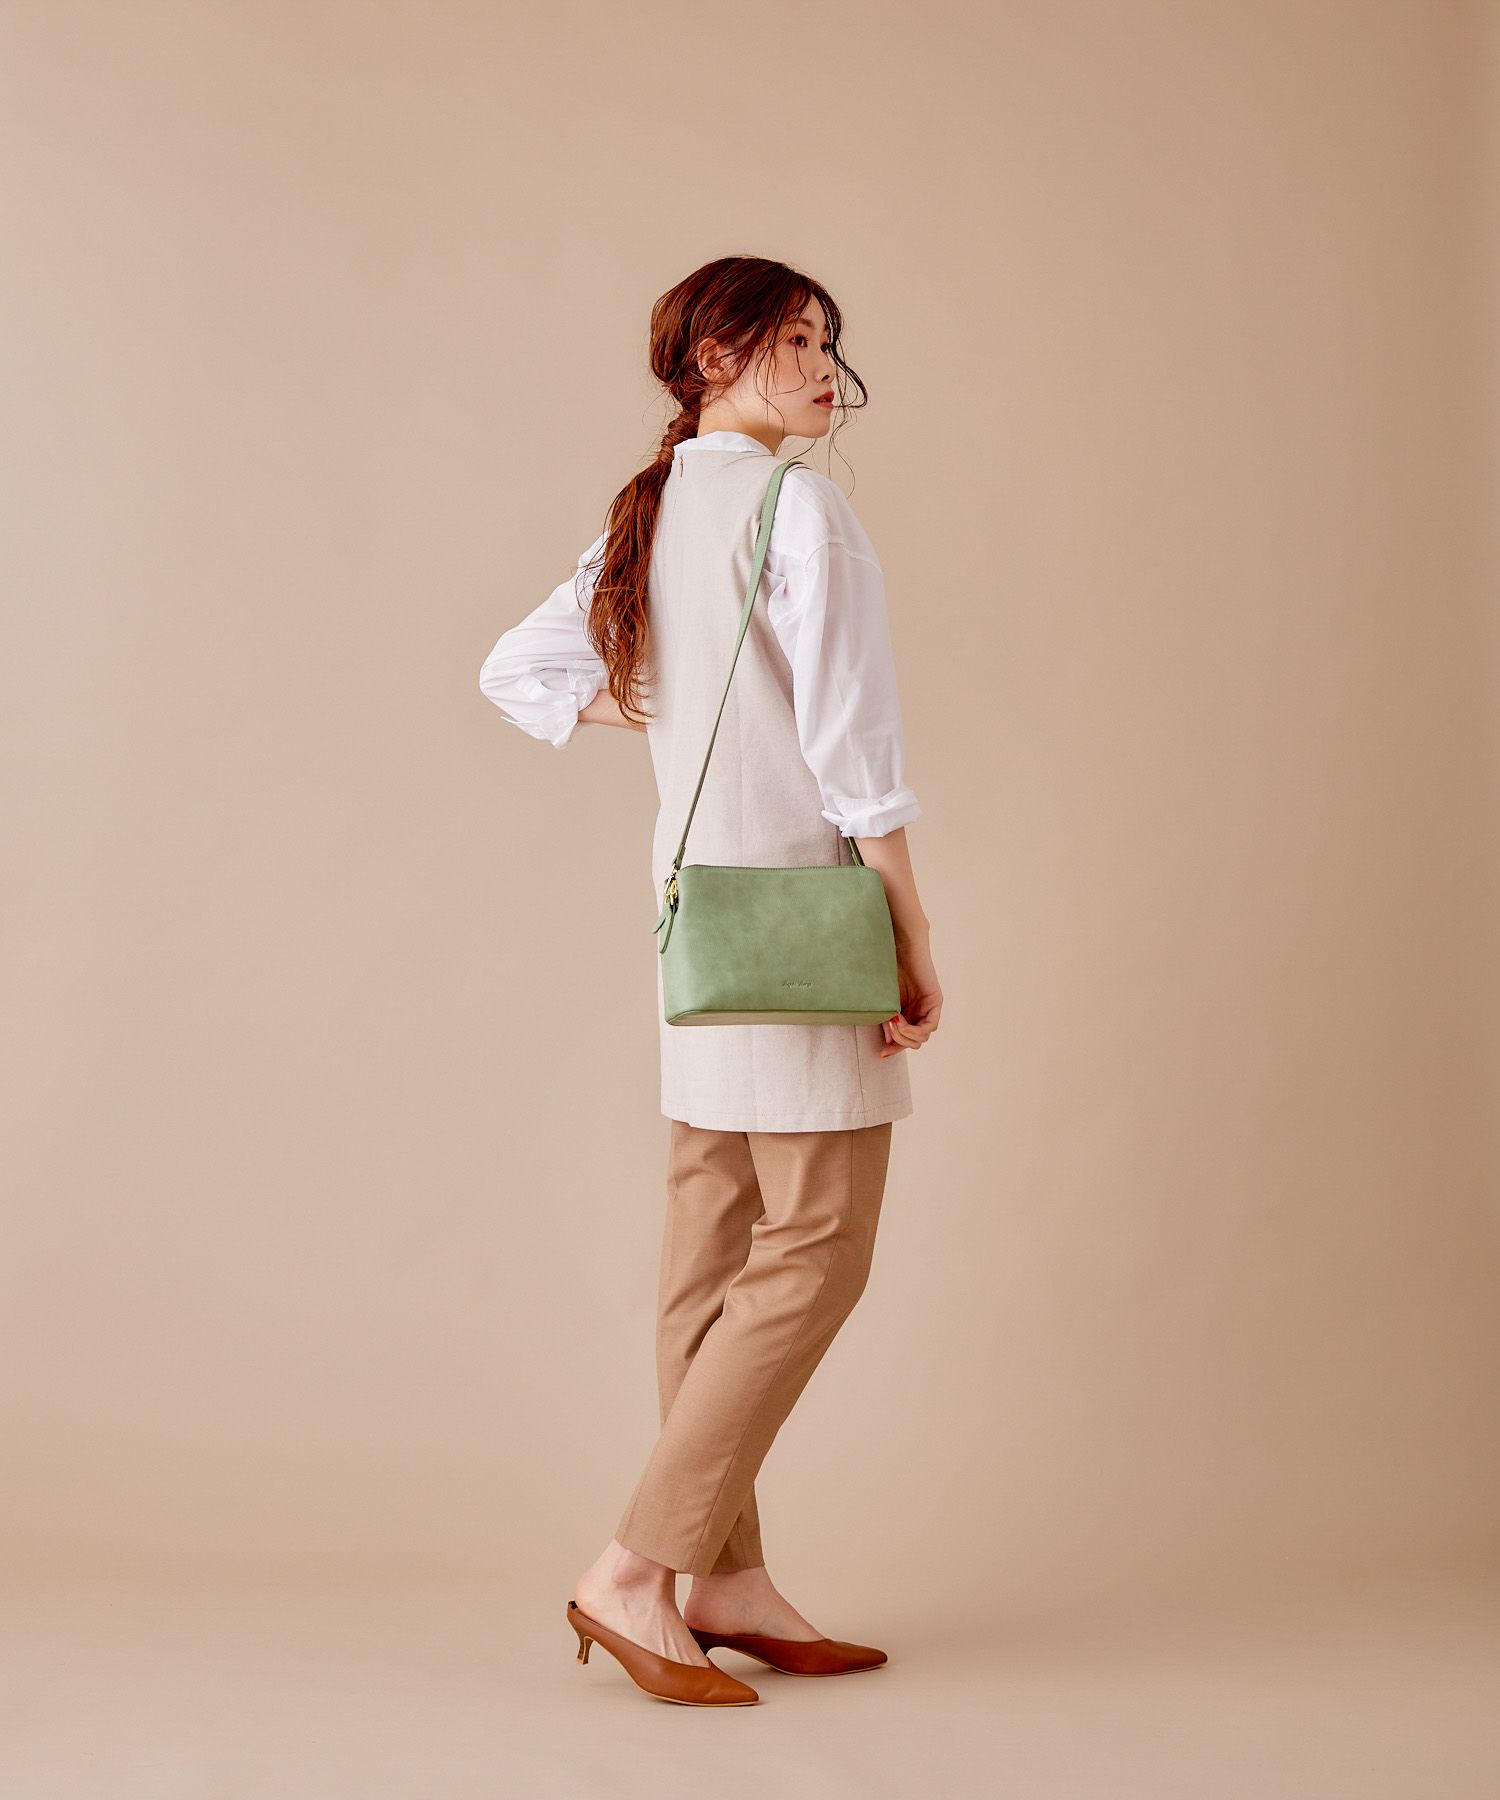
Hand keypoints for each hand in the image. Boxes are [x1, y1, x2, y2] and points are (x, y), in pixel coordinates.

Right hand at [880, 933, 941, 1057]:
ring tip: (893, 1023)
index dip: (894, 1049)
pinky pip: (929, 1026)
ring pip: (922, 1038)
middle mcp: (920, 1011)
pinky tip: (901, 1022)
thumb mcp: (884, 1002)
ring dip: (904, 1035)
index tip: (881, 1054)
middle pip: (914, 1042)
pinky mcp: (936, 1001)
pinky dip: (914, 1030)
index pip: (905, 1040)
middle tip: (887, 1029)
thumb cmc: (886, 969)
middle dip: (899, 1042)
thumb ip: (887, 1021)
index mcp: (907, 1011)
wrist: (897, 947)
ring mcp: (929, 1007)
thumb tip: (888, 1044)